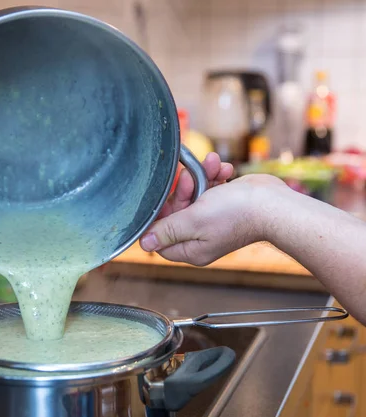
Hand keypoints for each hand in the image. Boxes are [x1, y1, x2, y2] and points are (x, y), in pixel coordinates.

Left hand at [140, 154, 287, 265]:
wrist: (274, 202)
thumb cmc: (236, 213)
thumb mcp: (193, 220)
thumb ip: (167, 230)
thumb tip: (144, 244)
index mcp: (192, 249)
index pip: (161, 239)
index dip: (159, 218)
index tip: (163, 200)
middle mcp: (201, 238)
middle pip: (176, 214)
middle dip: (182, 191)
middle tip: (190, 178)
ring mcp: (213, 222)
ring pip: (195, 197)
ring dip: (202, 178)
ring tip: (212, 166)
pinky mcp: (224, 206)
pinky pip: (211, 190)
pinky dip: (216, 177)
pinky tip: (224, 170)